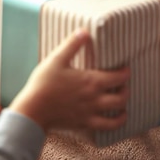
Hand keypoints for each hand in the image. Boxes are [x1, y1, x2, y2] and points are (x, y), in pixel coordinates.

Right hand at [11, 29, 129, 132]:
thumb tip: (84, 31)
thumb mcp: (57, 59)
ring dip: (123, 108)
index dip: (125, 72)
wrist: (32, 111)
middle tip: (123, 84)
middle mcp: (95, 99)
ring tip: (121, 101)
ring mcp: (90, 114)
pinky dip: (114, 124)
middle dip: (126, 89)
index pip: (118, 78)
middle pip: (122, 97)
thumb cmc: (43, 83)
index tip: (125, 68)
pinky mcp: (84, 125)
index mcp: (91, 81)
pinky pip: (106, 128)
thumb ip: (72, 44)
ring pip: (117, 116)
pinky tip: (113, 119)